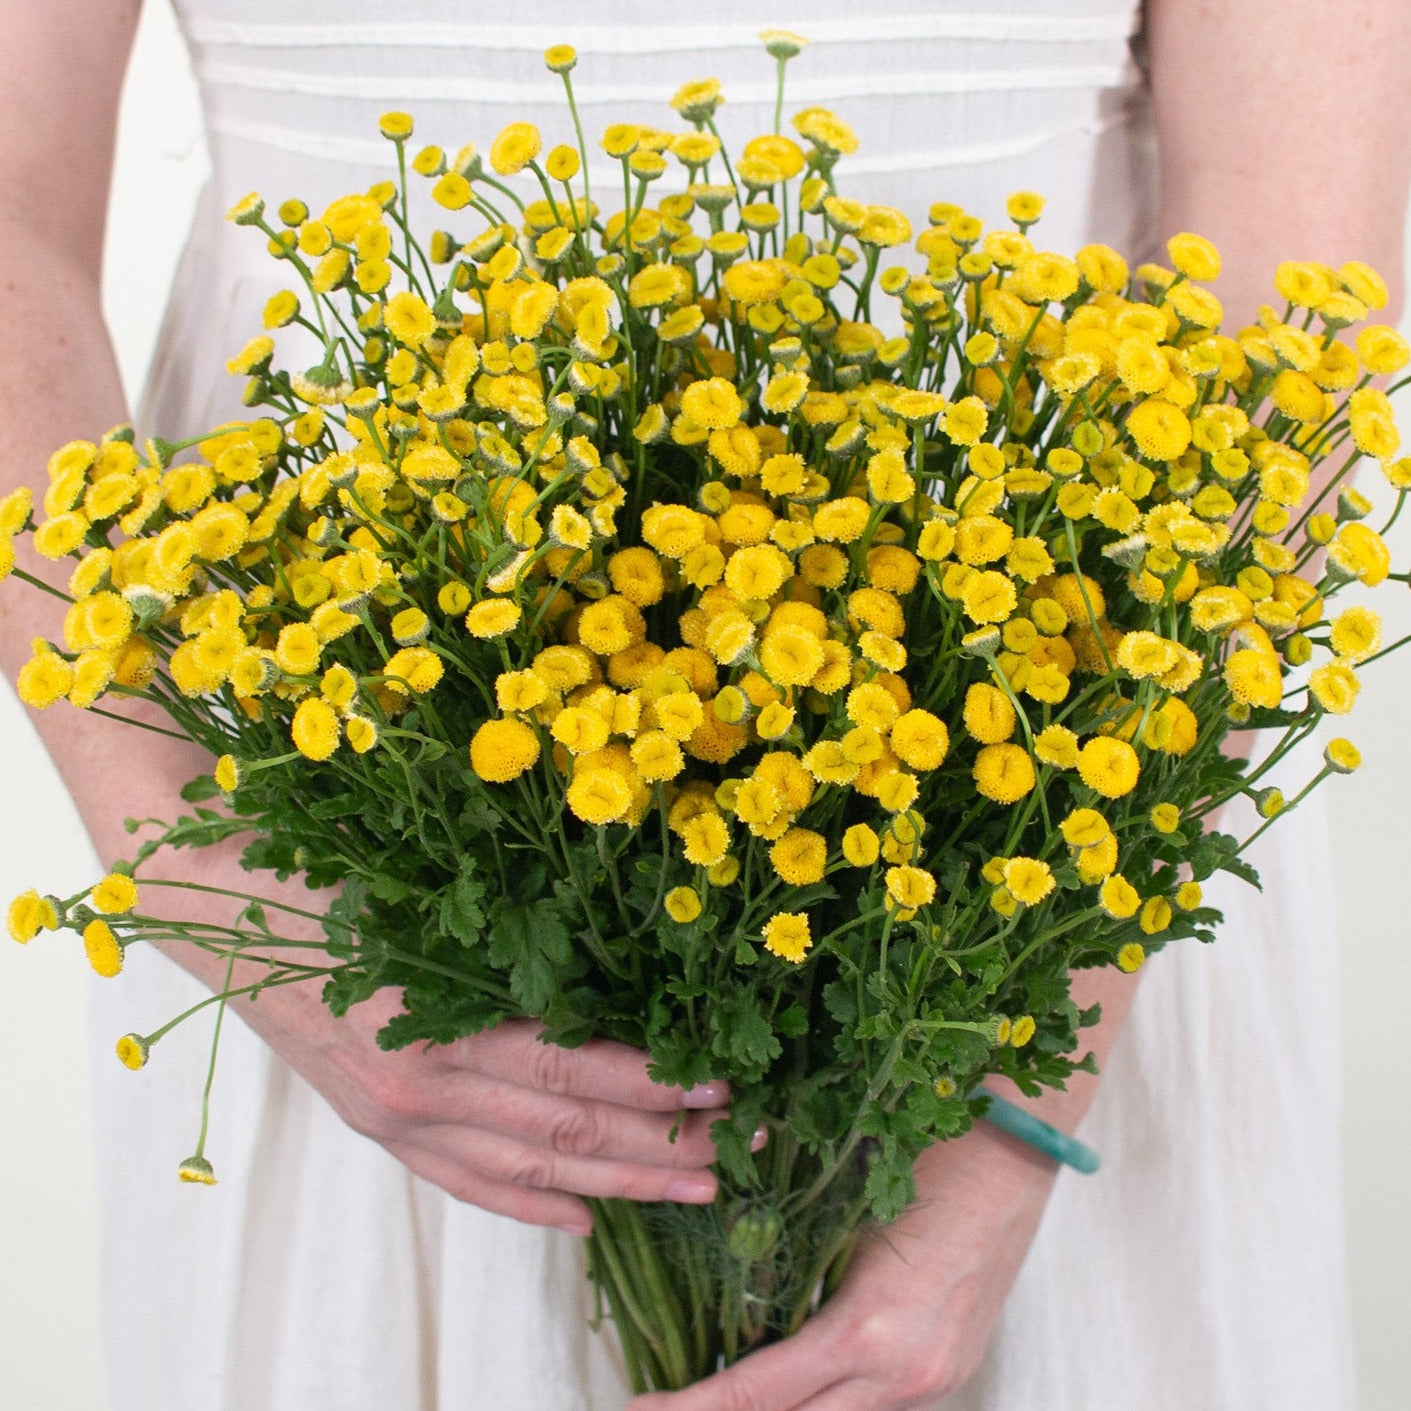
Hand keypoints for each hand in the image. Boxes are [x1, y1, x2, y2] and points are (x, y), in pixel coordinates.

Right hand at [142, 838, 737, 1236]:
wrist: (224, 912)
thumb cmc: (330, 883)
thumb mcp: (425, 900)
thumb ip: (510, 941)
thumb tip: (618, 969)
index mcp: (439, 1022)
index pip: (571, 1071)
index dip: (652, 1086)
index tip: (720, 1088)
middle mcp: (422, 1086)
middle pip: (564, 1132)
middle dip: (660, 1148)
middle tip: (738, 1152)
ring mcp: (399, 1119)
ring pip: (530, 1170)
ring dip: (620, 1186)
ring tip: (693, 1193)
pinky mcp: (381, 1131)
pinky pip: (466, 1185)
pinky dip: (529, 1207)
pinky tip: (584, 1221)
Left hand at [628, 1122, 1056, 1408]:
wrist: (1016, 1145)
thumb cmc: (927, 1154)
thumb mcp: (844, 1208)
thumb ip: (791, 1260)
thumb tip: (730, 1283)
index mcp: (869, 1330)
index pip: (760, 1392)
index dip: (695, 1408)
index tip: (641, 1408)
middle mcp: (905, 1375)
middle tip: (670, 1404)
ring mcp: (935, 1379)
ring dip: (783, 1407)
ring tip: (725, 1385)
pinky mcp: (950, 1369)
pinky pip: (872, 1402)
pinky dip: (828, 1394)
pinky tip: (794, 1372)